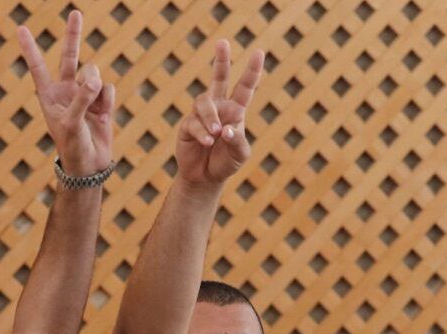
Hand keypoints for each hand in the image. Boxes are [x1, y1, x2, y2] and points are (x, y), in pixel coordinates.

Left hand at [17, 11, 113, 176]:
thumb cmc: (73, 147)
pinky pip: (108, 88)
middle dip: (73, 35)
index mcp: (49, 96)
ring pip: (94, 74)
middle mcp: (66, 91)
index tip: (20, 29)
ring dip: (96, 87)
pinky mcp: (102, 102)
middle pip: (70, 56)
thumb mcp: (73, 124)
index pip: (38, 67)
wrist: (90, 167)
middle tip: (75, 13)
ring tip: (94, 109)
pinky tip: (103, 114)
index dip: (30, 48)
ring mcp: (85, 95)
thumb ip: (82, 97)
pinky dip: (107, 100)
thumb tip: (95, 76)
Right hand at [176, 41, 263, 186]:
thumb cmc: (226, 162)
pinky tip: (208, 142)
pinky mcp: (187, 125)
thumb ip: (238, 140)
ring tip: (217, 134)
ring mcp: (201, 115)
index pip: (245, 87)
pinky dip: (202, 133)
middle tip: (222, 42)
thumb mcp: (240, 154)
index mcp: (235, 110)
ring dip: (212, 117)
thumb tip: (227, 128)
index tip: (258, 53)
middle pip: (219, 78)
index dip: (252, 71)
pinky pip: (194, 122)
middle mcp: (218, 107)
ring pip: (204, 103)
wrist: (205, 177)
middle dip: (221, 60)